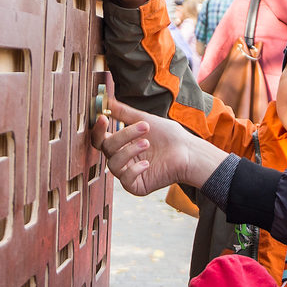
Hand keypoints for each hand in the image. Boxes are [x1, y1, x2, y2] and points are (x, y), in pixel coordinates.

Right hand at [92, 92, 227, 194]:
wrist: (188, 152)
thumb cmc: (169, 136)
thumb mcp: (145, 119)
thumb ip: (124, 113)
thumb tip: (106, 101)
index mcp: (121, 144)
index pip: (100, 139)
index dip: (98, 130)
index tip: (103, 118)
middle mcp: (122, 159)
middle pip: (106, 149)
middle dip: (123, 136)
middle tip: (144, 126)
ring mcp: (128, 173)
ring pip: (113, 164)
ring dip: (129, 151)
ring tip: (148, 143)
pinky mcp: (137, 186)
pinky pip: (125, 180)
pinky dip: (134, 170)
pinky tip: (147, 163)